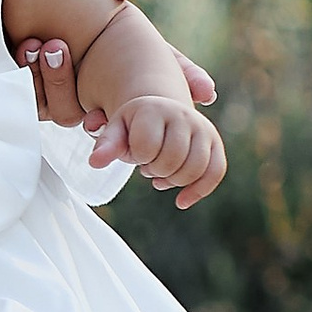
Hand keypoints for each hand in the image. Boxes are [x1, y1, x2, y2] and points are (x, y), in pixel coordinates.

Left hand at [22, 0, 214, 127]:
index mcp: (116, 40)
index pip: (160, 62)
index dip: (184, 76)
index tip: (207, 91)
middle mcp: (91, 71)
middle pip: (120, 108)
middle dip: (113, 110)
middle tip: (88, 83)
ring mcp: (61, 87)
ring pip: (70, 111)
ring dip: (58, 83)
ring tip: (45, 46)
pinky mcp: (28, 92)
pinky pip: (35, 105)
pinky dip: (30, 82)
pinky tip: (23, 52)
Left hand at [94, 90, 228, 208]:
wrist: (159, 112)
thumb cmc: (134, 127)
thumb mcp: (116, 131)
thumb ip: (106, 145)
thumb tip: (95, 162)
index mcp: (154, 109)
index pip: (146, 146)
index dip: (138, 157)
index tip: (135, 152)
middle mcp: (182, 114)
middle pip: (171, 159)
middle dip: (155, 170)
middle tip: (147, 165)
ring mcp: (202, 127)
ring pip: (194, 168)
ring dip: (174, 181)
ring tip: (160, 175)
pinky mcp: (215, 142)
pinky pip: (215, 171)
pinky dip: (199, 191)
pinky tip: (181, 202)